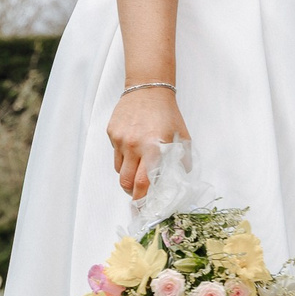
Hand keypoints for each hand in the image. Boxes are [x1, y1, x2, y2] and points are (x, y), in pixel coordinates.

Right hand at [107, 86, 186, 200]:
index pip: (144, 183)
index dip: (142, 200)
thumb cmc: (167, 112)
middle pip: (126, 182)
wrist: (148, 87)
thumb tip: (181, 178)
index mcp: (153, 148)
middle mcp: (134, 146)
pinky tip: (132, 147)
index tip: (143, 208)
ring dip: (128, 176)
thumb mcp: (182, 135)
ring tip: (138, 169)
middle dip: (132, 193)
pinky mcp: (111, 133)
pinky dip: (123, 157)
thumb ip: (182, 158)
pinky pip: (115, 154)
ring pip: (119, 170)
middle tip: (139, 194)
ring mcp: (120, 139)